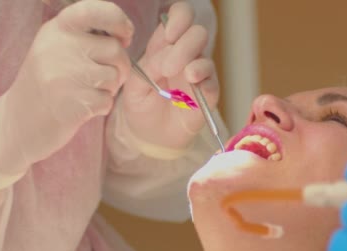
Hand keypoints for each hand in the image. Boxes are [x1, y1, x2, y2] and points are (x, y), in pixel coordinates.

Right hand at [0, 0, 131, 183]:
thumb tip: (125, 35)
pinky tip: (82, 107)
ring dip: (109, 89)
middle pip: (116, 49)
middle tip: (100, 78)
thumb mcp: (57, 48)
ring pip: (115, 76)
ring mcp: (66, 75)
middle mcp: (60, 47)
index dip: (119, 20)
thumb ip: (86, 37)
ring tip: (85, 92)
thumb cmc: (47, 84)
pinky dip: (101, 107)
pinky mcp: (74, 103)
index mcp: (57, 29)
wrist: (18, 122)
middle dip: (119, 66)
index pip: (95, 10)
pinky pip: (108, 101)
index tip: (125, 35)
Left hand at [117, 1, 218, 150]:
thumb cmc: (141, 106)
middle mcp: (185, 56)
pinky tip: (193, 84)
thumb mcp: (134, 85)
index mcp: (165, 46)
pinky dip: (204, 79)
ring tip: (183, 75)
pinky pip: (213, 81)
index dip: (179, 18)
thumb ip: (147, 67)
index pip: (180, 16)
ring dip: (194, 61)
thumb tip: (166, 57)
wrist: (149, 137)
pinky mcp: (207, 95)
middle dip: (184, 45)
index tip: (168, 35)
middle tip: (168, 67)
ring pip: (206, 55)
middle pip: (197, 32)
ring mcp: (198, 75)